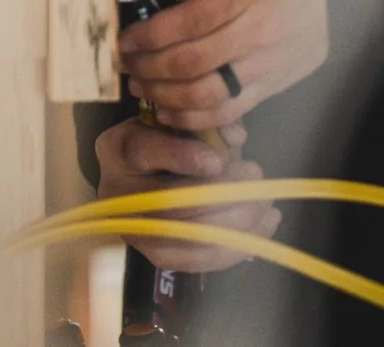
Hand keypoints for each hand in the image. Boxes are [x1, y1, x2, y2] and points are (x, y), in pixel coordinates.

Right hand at [92, 115, 280, 273]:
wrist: (147, 176)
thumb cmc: (168, 141)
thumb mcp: (181, 122)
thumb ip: (208, 124)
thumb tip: (236, 137)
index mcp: (118, 149)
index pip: (145, 152)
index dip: (181, 158)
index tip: (218, 160)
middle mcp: (116, 193)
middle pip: (168, 203)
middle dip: (219, 194)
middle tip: (255, 178)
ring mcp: (135, 230)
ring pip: (187, 236)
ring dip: (235, 222)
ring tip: (266, 203)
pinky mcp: (157, 257)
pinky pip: (199, 260)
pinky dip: (238, 245)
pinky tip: (265, 223)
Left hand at [118, 0, 327, 130]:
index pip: (196, 19)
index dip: (154, 34)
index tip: (125, 39)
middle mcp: (270, 28)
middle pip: (199, 61)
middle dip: (152, 67)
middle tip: (125, 64)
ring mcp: (280, 60)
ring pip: (215, 93)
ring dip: (168, 96)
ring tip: (140, 87)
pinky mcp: (285, 80)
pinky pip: (236, 109)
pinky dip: (198, 117)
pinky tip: (169, 111)